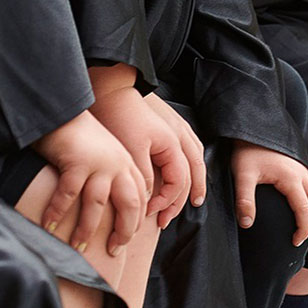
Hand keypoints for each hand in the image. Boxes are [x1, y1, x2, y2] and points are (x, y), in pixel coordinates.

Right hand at [34, 110, 146, 256]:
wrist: (64, 110)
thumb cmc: (80, 138)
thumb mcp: (104, 156)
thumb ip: (111, 178)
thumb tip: (108, 212)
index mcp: (127, 164)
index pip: (140, 200)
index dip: (134, 224)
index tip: (122, 242)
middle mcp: (118, 164)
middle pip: (129, 205)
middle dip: (123, 232)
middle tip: (112, 251)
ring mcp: (99, 162)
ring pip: (98, 204)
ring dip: (87, 229)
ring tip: (78, 247)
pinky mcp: (78, 160)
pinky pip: (68, 194)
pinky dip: (57, 212)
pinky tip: (48, 226)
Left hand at [87, 85, 194, 229]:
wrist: (111, 88)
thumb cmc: (119, 116)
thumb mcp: (131, 151)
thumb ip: (145, 176)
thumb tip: (150, 199)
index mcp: (173, 144)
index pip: (179, 182)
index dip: (167, 202)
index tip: (150, 213)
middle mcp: (180, 136)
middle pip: (193, 174)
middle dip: (182, 200)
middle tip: (166, 220)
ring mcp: (178, 128)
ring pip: (196, 160)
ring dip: (193, 182)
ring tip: (192, 200)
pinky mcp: (169, 124)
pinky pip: (189, 149)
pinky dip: (190, 165)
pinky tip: (183, 170)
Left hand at [230, 142, 307, 247]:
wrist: (250, 128)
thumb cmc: (246, 151)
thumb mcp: (242, 175)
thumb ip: (244, 200)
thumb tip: (246, 224)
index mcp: (291, 178)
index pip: (305, 210)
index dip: (304, 229)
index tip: (296, 243)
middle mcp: (301, 173)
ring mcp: (302, 169)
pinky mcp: (298, 166)